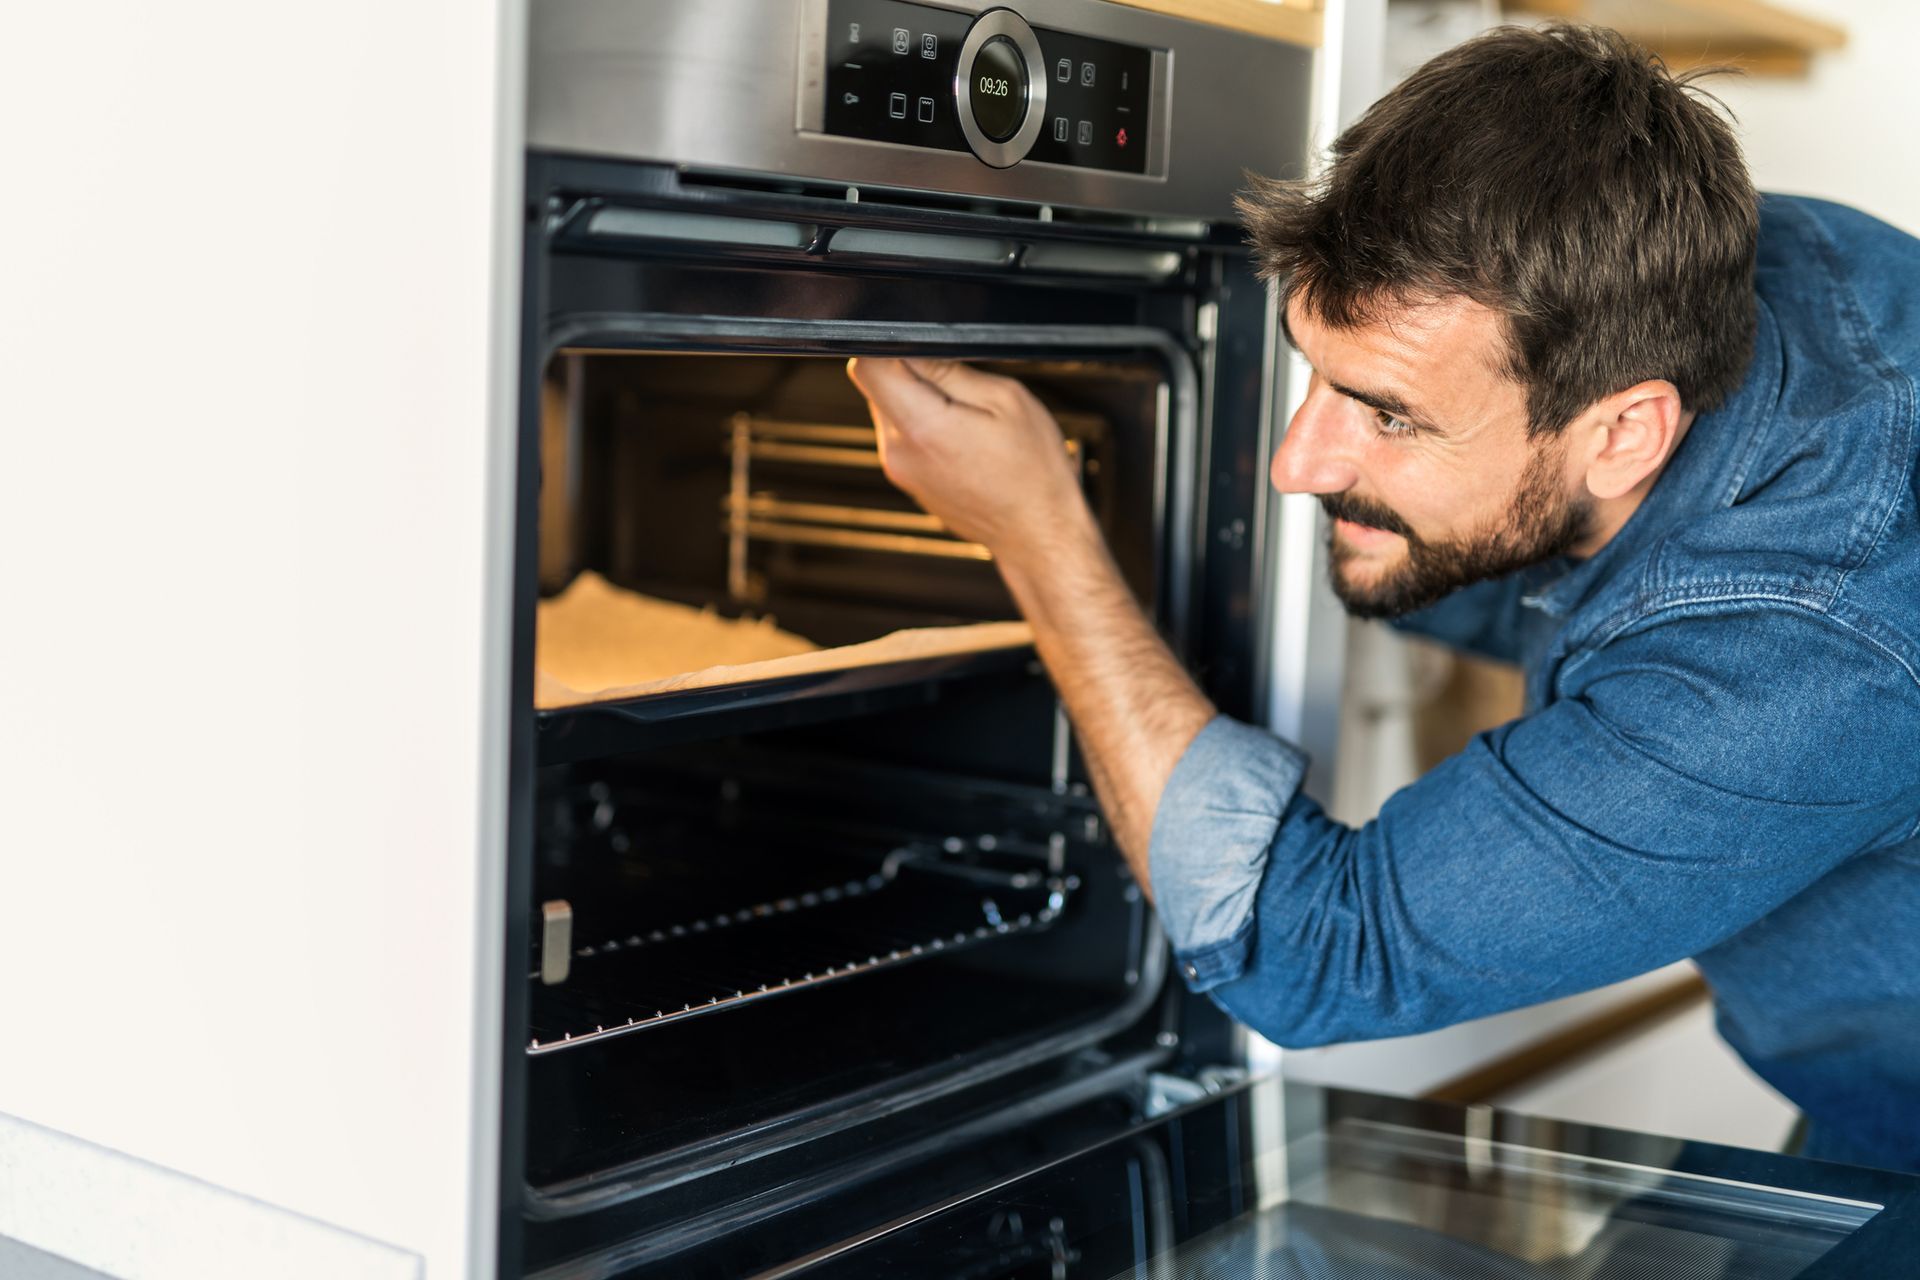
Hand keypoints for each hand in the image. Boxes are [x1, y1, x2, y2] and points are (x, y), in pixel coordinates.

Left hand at [845, 357, 1093, 559]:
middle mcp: (899, 452)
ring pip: (890, 408)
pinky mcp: (906, 480)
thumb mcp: (1005, 399)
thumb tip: (913, 347)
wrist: (1036, 532)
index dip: (893, 348)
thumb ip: (950, 370)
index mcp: (922, 427)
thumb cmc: (1033, 471)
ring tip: (967, 420)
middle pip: (877, 387)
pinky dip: (925, 426)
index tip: (926, 352)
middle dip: (912, 375)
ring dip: (920, 401)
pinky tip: (962, 439)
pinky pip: (903, 435)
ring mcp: (899, 470)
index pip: (868, 367)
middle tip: (962, 390)